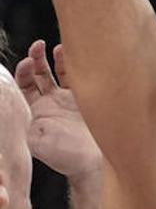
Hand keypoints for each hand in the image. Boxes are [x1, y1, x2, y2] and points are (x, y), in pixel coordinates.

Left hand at [14, 40, 103, 179]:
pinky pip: (76, 78)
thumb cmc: (64, 156)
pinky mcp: (84, 100)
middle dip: (36, 60)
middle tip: (37, 47)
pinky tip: (73, 55)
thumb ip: (22, 125)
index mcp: (33, 112)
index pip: (22, 85)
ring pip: (56, 73)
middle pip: (37, 75)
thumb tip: (8, 112)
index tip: (28, 63)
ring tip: (54, 47)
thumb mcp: (35, 142)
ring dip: (53, 59)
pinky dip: (74, 66)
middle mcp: (48, 104)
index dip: (23, 72)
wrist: (94, 162)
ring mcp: (66, 101)